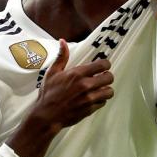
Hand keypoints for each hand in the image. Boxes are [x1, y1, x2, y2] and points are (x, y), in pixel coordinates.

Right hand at [7, 39, 113, 156]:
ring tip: (100, 89)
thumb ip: (61, 57)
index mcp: (78, 74)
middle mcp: (86, 85)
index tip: (103, 66)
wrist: (47, 115)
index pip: (102, 65)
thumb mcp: (52, 72)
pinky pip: (103, 103)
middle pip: (109, 77)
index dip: (105, 64)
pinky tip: (94, 99)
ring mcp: (89, 98)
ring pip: (109, 91)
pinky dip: (100, 100)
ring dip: (106, 89)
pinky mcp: (90, 109)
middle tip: (102, 78)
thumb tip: (63, 41)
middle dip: (107, 76)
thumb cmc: (48, 93)